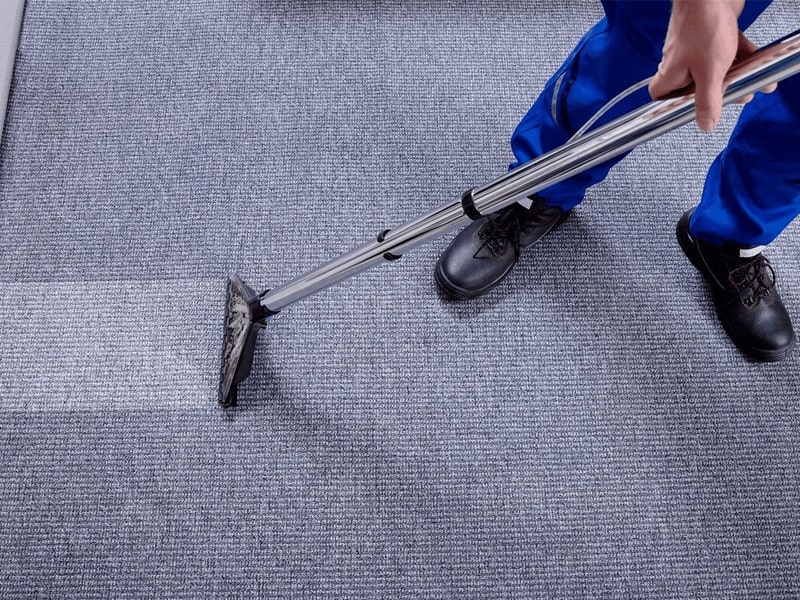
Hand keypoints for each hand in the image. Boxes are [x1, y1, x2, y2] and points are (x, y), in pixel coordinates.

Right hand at [648, 0, 773, 130]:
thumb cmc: (704, 25)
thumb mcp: (709, 73)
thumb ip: (707, 101)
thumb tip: (705, 124)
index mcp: (671, 73)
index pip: (661, 96)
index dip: (672, 105)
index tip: (689, 110)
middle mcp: (680, 61)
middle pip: (694, 86)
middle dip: (717, 92)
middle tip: (732, 95)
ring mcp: (696, 47)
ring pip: (714, 69)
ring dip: (735, 76)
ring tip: (750, 81)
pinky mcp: (713, 34)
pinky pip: (727, 52)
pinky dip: (741, 58)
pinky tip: (755, 60)